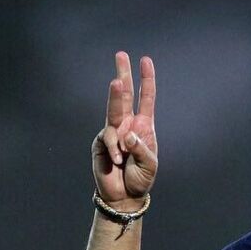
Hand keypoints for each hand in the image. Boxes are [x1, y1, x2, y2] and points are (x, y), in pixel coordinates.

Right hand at [92, 51, 157, 208]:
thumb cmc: (141, 178)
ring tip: (116, 82)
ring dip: (115, 95)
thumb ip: (142, 148)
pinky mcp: (101, 143)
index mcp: (143, 126)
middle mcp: (127, 125)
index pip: (146, 99)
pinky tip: (119, 160)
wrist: (125, 195)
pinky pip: (108, 138)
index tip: (145, 61)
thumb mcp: (150, 164)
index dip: (146, 80)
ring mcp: (113, 132)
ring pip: (113, 109)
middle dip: (123, 74)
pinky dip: (115, 149)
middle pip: (125, 95)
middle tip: (120, 54)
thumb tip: (128, 133)